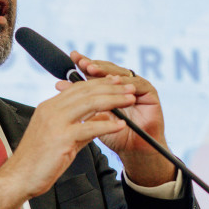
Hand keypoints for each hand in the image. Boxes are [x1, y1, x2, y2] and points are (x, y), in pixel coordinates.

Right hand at [0, 75, 132, 208]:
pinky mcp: (61, 138)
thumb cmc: (37, 160)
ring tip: (130, 100)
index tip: (116, 81)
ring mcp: (55, 123)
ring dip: (113, 100)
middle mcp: (51, 110)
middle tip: (129, 87)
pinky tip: (121, 124)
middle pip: (86, 91)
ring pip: (89, 103)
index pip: (77, 88)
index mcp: (49, 107)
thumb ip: (78, 126)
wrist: (20, 177)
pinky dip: (107, 124)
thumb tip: (99, 119)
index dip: (99, 83)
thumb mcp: (59, 137)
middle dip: (111, 88)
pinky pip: (89, 127)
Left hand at [57, 51, 175, 186]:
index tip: (73, 57)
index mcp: (109, 87)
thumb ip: (79, 100)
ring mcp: (137, 87)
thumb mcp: (92, 116)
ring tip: (92, 70)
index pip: (96, 71)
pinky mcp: (150, 93)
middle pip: (108, 69)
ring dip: (106, 72)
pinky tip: (115, 82)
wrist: (132, 151)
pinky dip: (127, 83)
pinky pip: (138, 84)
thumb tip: (59, 84)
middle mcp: (123, 84)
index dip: (85, 63)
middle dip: (94, 65)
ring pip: (121, 73)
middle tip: (82, 62)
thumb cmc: (113, 134)